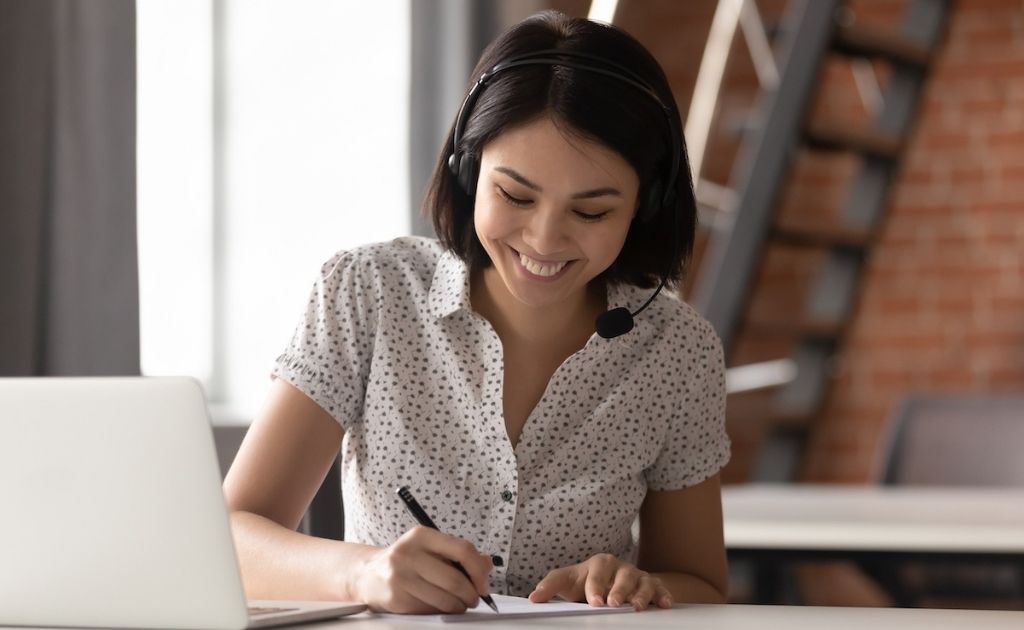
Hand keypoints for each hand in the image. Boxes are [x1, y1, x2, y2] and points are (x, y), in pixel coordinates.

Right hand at [351, 526, 492, 613]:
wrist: (370, 575)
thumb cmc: (408, 561)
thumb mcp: (431, 549)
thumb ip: (459, 554)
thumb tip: (487, 564)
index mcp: (422, 535)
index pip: (463, 550)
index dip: (479, 570)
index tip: (483, 583)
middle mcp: (409, 553)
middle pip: (455, 579)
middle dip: (471, 594)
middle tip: (474, 598)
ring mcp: (400, 576)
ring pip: (444, 599)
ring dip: (459, 606)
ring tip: (459, 604)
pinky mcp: (396, 597)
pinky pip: (430, 609)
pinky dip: (441, 611)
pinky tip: (439, 606)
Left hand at [528, 553, 672, 610]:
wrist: (609, 582)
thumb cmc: (586, 582)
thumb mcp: (567, 582)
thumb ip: (550, 586)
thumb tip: (533, 598)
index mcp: (599, 564)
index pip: (597, 573)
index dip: (595, 587)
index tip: (594, 602)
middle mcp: (620, 567)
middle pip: (622, 575)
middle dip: (618, 590)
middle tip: (613, 604)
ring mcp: (638, 576)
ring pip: (643, 582)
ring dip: (641, 595)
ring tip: (636, 607)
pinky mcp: (652, 585)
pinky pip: (660, 588)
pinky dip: (663, 595)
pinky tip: (664, 604)